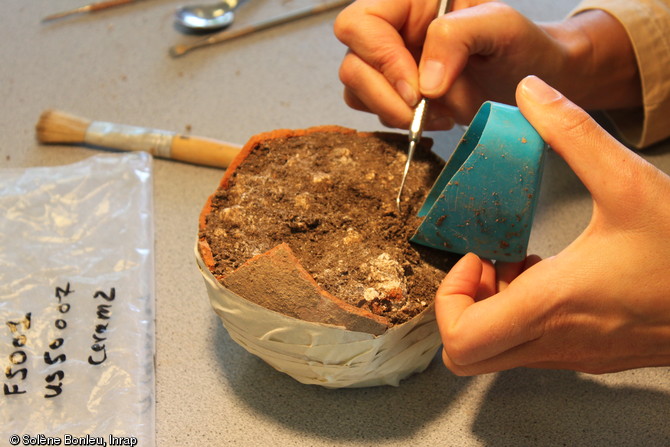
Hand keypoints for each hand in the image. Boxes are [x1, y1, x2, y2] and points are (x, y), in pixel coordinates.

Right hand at [334, 0, 639, 129]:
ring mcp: (389, 62)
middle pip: (352, 62)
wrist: (531, 79)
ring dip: (392, 112)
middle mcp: (393, 29)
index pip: (362, 23)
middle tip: (421, 109)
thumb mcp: (501, 27)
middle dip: (385, 94)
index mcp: (411, 1)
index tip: (416, 89)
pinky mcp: (393, 92)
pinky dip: (398, 121)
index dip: (381, 57)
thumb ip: (458, 37)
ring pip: (356, 90)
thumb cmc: (520, 45)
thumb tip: (424, 82)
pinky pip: (371, 110)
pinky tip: (434, 118)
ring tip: (435, 115)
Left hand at [435, 76, 669, 375]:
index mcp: (552, 305)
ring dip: (491, 306)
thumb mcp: (629, 181)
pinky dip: (522, 314)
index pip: (461, 339)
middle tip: (487, 262)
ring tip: (518, 263)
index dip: (449, 297)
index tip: (476, 257)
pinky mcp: (592, 354)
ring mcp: (574, 354)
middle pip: (468, 355)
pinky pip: (532, 346)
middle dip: (461, 304)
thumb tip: (530, 94)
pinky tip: (550, 275)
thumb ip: (572, 133)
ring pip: (499, 352)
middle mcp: (556, 341)